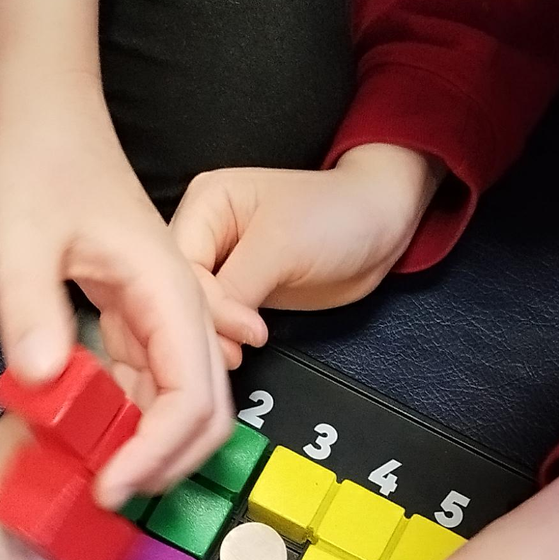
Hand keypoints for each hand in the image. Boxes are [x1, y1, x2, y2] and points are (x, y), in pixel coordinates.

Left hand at [0, 0, 230, 505]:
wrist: (50, 123)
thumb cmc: (43, 164)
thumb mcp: (23, 233)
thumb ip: (28, 304)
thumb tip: (38, 380)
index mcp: (171, 292)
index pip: (193, 399)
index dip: (158, 454)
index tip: (108, 485)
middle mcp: (181, 312)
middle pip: (207, 416)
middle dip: (166, 465)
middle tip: (104, 494)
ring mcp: (164, 320)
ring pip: (181, 408)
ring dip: (147, 451)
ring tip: (90, 475)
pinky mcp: (139, 325)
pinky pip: (148, 390)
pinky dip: (125, 424)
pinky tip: (83, 438)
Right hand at [170, 144, 442, 367]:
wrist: (381, 226)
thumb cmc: (339, 216)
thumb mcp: (282, 246)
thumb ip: (237, 287)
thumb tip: (208, 331)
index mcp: (205, 203)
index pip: (178, 264)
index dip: (201, 305)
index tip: (238, 332)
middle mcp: (205, 231)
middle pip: (180, 290)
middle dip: (205, 325)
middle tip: (232, 355)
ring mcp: (222, 263)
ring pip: (196, 310)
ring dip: (213, 338)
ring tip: (237, 356)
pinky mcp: (241, 291)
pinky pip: (219, 321)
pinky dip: (225, 340)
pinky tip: (236, 352)